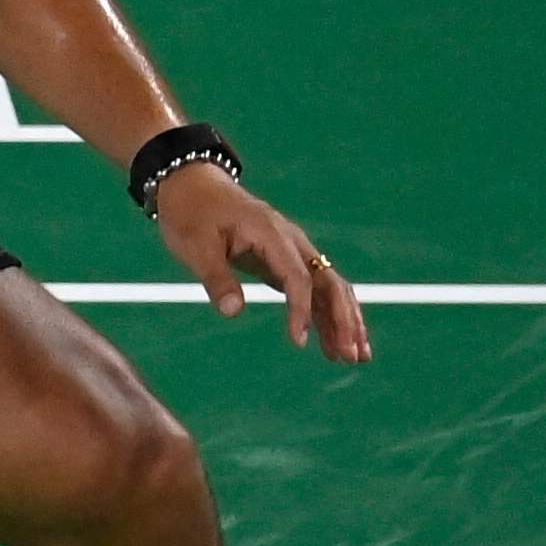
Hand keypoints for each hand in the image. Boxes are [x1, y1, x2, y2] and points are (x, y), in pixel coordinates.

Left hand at [152, 166, 370, 364]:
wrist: (191, 185)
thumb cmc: (191, 214)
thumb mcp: (195, 245)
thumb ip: (216, 277)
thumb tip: (234, 313)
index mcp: (272, 233)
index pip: (298, 276)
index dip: (301, 310)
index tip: (298, 341)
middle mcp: (291, 242)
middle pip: (329, 282)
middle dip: (344, 319)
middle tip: (352, 357)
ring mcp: (292, 251)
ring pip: (330, 288)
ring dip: (344, 321)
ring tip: (355, 359)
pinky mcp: (285, 262)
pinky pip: (315, 290)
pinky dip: (327, 316)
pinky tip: (333, 345)